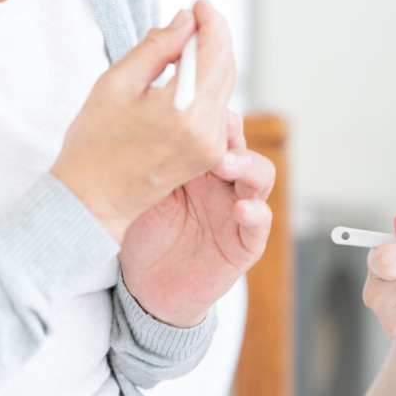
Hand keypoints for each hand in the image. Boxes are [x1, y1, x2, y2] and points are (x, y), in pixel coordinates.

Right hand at [50, 0, 234, 241]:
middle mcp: (207, 132)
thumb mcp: (116, 83)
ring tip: (179, 47)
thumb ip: (156, 48)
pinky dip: (205, 85)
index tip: (201, 3)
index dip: (213, 22)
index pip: (216, 54)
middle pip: (227, 68)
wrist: (93, 199)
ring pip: (224, 87)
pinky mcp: (212, 154)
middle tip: (192, 18)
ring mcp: (213, 147)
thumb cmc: (95, 142)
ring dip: (209, 60)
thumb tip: (185, 21)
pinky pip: (217, 107)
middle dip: (214, 37)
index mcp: (183, 114)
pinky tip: (180, 78)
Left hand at [119, 110, 275, 327]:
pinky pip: (260, 224)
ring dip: (248, 167)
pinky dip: (256, 213)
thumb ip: (147, 161)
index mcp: (198, 165)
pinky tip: (243, 209)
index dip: (212, 116)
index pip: (214, 130)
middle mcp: (222, 183)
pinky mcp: (245, 243)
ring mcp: (237, 210)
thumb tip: (135, 117)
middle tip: (216, 132)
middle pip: (240, 146)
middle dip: (232, 136)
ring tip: (228, 165)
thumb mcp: (138, 192)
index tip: (197, 105)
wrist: (145, 290)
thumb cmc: (141, 235)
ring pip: (260, 177)